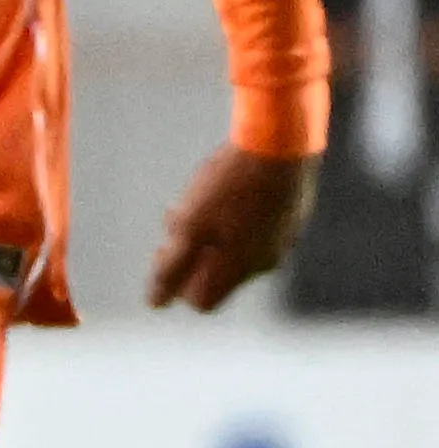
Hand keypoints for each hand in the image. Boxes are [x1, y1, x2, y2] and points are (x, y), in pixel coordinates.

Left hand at [145, 143, 314, 311]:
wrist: (280, 144)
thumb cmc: (229, 187)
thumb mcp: (188, 227)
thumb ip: (172, 268)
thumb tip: (156, 303)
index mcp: (239, 268)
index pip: (202, 302)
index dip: (177, 285)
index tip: (165, 252)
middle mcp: (265, 262)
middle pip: (218, 276)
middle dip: (191, 257)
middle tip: (176, 221)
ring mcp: (282, 239)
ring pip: (237, 251)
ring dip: (210, 235)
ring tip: (198, 200)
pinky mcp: (291, 217)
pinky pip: (256, 230)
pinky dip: (234, 220)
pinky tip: (224, 189)